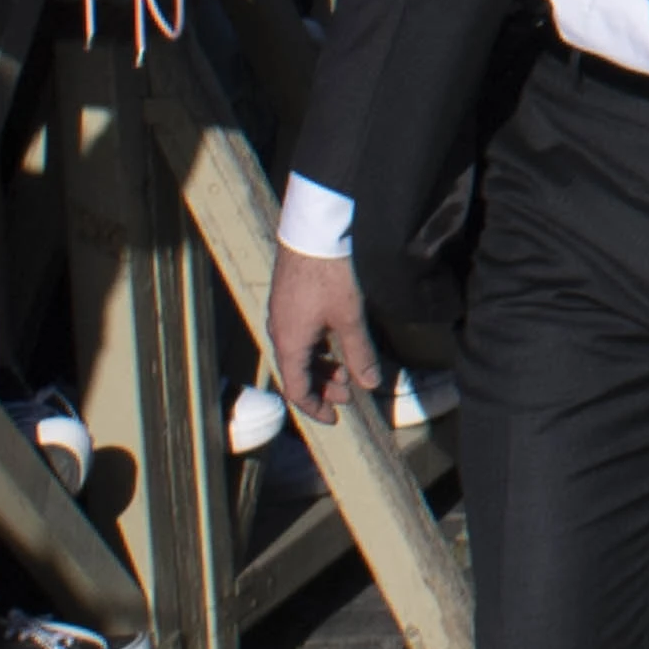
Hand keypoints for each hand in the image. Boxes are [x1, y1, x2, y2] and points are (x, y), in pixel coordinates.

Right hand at [269, 247, 382, 426]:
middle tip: (349, 391)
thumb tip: (369, 384)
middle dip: (323, 386)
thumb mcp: (349, 317)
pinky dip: (318, 347)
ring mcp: (281, 315)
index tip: (334, 417)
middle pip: (297, 373)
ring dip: (322, 365)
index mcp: (289, 343)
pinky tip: (337, 340)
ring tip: (348, 368)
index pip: (296, 390)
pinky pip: (299, 335)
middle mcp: (279, 332)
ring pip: (299, 353)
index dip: (315, 407)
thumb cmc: (329, 275)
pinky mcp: (288, 300)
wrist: (312, 231)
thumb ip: (359, 353)